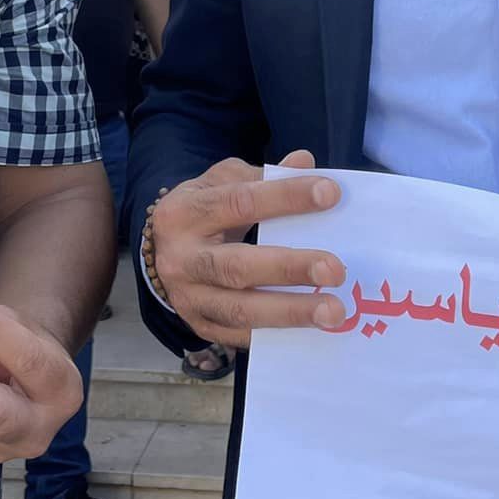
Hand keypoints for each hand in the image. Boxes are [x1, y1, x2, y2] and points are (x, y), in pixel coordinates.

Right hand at [148, 150, 346, 348]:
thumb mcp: (224, 182)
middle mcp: (181, 259)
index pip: (239, 202)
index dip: (286, 197)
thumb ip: (265, 176)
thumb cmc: (205, 210)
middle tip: (336, 269)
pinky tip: (313, 330)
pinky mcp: (200, 326)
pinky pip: (241, 335)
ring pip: (240, 310)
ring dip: (290, 312)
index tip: (331, 193)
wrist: (162, 252)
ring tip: (335, 311)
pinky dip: (278, 333)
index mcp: (184, 212)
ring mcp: (188, 298)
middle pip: (237, 266)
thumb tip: (304, 162)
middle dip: (289, 268)